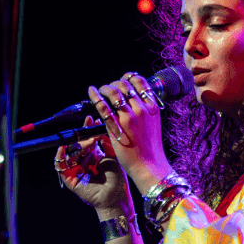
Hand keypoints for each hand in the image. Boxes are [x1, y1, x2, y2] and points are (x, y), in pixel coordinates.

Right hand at [54, 116, 131, 217]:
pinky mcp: (69, 179)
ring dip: (76, 146)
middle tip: (91, 135)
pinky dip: (60, 156)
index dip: (87, 130)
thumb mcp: (112, 156)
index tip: (90, 120)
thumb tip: (100, 127)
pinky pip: (60, 166)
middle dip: (83, 137)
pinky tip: (65, 148)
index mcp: (93, 156)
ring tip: (88, 144)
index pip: (86, 140)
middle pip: (76, 144)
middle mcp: (83, 162)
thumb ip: (106, 142)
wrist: (116, 196)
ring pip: (68, 153)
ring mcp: (75, 170)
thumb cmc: (117, 179)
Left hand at [88, 72, 172, 194]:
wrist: (149, 166)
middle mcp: (142, 108)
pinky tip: (91, 91)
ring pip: (114, 92)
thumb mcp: (152, 125)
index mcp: (153, 107)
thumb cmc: (150, 149)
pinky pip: (103, 106)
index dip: (128, 77)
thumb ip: (144, 112)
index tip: (122, 80)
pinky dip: (95, 96)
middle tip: (108, 89)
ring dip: (104, 89)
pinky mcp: (118, 126)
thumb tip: (130, 102)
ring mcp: (130, 116)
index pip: (140, 82)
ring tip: (100, 91)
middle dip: (114, 84)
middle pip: (125, 85)